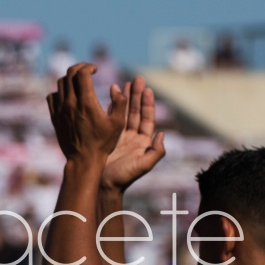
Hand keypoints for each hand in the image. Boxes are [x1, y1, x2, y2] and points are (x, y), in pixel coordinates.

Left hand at [46, 62, 126, 162]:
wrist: (83, 160)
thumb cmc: (103, 142)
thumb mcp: (118, 123)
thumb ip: (120, 103)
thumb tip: (115, 87)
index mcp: (86, 103)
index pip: (82, 73)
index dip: (89, 66)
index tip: (95, 69)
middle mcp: (70, 104)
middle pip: (69, 74)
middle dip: (80, 67)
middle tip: (88, 71)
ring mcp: (60, 110)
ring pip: (60, 83)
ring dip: (71, 78)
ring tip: (80, 82)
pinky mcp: (54, 117)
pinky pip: (52, 96)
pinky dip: (60, 91)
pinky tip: (69, 95)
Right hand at [102, 77, 165, 191]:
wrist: (102, 185)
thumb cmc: (123, 177)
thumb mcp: (143, 166)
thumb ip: (156, 152)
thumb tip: (162, 134)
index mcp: (143, 142)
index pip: (147, 119)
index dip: (148, 104)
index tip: (147, 89)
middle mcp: (133, 137)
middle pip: (137, 112)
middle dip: (137, 95)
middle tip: (138, 79)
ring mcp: (120, 135)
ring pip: (125, 112)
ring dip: (126, 97)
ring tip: (126, 82)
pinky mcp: (108, 136)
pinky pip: (112, 116)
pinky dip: (113, 105)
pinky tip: (112, 93)